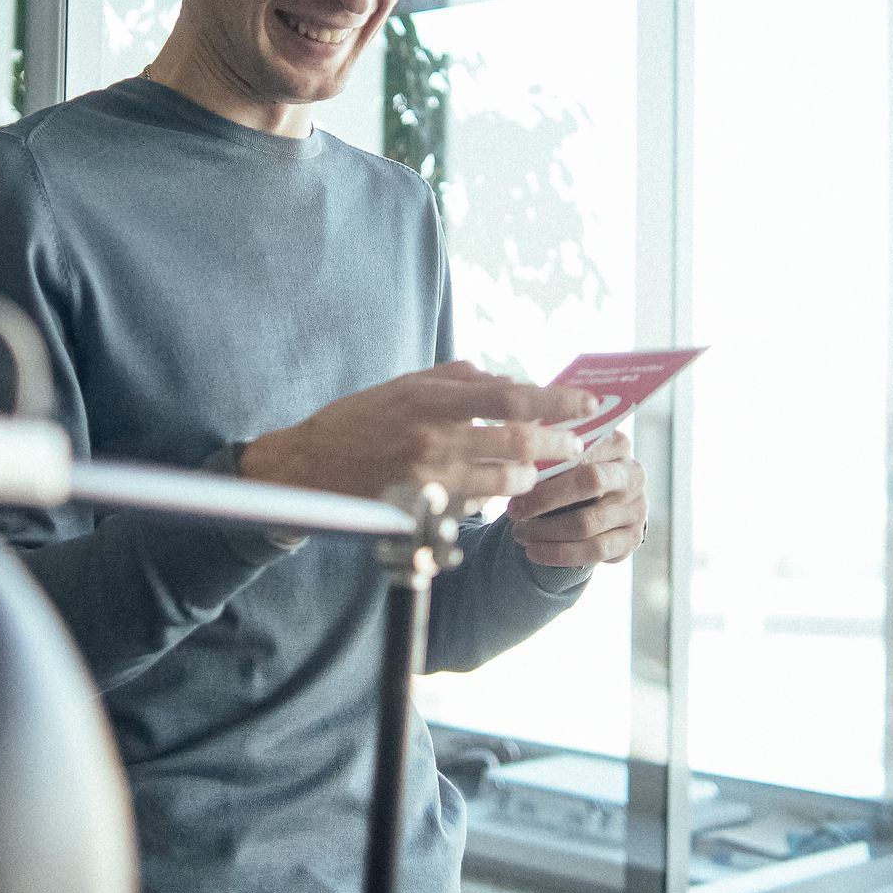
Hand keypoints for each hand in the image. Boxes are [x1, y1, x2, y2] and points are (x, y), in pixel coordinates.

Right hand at [239, 361, 596, 507]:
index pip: (513, 398)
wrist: (304, 469)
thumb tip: (506, 380)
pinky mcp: (421, 512)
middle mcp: (433, 439)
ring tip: (530, 473)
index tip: (588, 404)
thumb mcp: (403, 386)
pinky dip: (488, 500)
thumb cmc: (357, 421)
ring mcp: (427, 480)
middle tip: (575, 446)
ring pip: (505, 484)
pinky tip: (485, 493)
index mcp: (432, 399)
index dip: (557, 402)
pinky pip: (474, 509)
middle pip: (519, 444)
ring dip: (527, 479)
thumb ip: (456, 380)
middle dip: (557, 446)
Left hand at [504, 428, 646, 567]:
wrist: (599, 504)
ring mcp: (637, 509)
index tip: (517, 476)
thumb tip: (518, 456)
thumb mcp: (564, 455)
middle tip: (513, 510)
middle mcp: (633, 475)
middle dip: (545, 499)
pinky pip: (594, 551)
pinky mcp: (633, 539)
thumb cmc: (571, 473)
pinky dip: (559, 554)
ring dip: (546, 531)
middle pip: (590, 483)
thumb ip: (549, 449)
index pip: (584, 448)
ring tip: (518, 533)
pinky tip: (534, 552)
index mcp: (618, 444)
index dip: (548, 463)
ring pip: (587, 523)